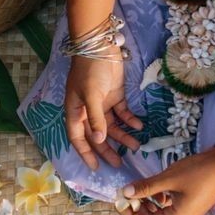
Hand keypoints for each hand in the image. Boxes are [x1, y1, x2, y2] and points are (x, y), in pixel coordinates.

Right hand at [64, 53, 142, 170]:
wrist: (100, 46)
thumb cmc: (90, 70)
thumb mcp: (91, 95)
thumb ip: (96, 118)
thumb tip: (100, 140)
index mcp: (75, 111)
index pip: (78, 138)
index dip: (86, 153)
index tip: (96, 167)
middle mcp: (88, 111)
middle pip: (97, 136)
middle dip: (108, 150)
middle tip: (120, 163)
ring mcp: (102, 104)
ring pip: (112, 126)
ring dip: (123, 136)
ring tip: (136, 146)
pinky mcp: (115, 96)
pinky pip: (122, 114)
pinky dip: (130, 120)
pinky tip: (139, 126)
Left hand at [118, 145, 214, 214]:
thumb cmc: (199, 171)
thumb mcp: (169, 178)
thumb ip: (146, 187)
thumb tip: (125, 193)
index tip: (118, 202)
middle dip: (137, 209)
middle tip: (124, 194)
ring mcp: (188, 211)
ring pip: (161, 213)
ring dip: (146, 203)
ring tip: (135, 189)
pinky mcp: (191, 202)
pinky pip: (169, 205)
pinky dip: (158, 199)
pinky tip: (152, 187)